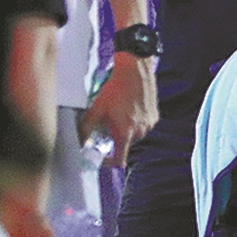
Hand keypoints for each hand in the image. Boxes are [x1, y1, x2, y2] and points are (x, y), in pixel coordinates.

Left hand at [80, 52, 155, 166]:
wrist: (134, 73)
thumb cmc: (115, 90)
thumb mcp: (95, 110)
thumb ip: (85, 129)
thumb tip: (81, 141)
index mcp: (124, 134)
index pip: (119, 160)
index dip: (109, 163)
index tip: (102, 158)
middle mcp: (139, 132)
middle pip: (126, 146)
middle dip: (115, 140)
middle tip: (107, 127)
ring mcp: (149, 125)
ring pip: (135, 136)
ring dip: (126, 130)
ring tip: (119, 114)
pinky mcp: (155, 117)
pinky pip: (143, 126)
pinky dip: (136, 122)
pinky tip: (129, 108)